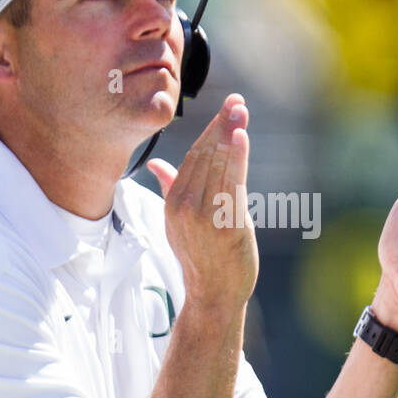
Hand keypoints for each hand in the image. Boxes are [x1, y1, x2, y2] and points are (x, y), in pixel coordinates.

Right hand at [147, 94, 257, 309]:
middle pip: (205, 157)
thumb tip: (156, 165)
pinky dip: (237, 159)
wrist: (214, 295)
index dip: (210, 130)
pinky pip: (232, 186)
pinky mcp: (227, 227)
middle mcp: (185, 208)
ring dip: (231, 135)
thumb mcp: (176, 223)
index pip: (192, 157)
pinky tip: (242, 138)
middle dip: (222, 126)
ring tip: (241, 111)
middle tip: (237, 101)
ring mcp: (206, 218)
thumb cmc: (199, 257)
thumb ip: (170, 188)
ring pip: (218, 167)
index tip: (226, 108)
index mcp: (173, 204)